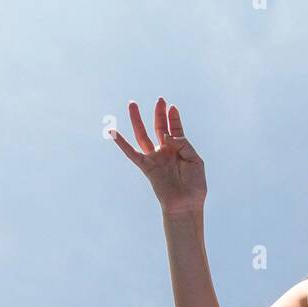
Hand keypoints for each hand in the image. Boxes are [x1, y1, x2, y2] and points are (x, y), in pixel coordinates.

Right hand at [109, 97, 206, 215]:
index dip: (173, 118)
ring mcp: (155, 158)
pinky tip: (112, 131)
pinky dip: (121, 143)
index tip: (172, 107)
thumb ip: (183, 144)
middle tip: (160, 99)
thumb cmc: (195, 186)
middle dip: (159, 114)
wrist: (186, 205)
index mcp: (179, 150)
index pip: (174, 129)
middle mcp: (165, 152)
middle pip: (159, 128)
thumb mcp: (195, 160)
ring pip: (142, 135)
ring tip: (132, 104)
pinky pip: (131, 153)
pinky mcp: (146, 167)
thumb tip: (165, 135)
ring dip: (137, 120)